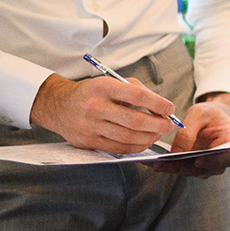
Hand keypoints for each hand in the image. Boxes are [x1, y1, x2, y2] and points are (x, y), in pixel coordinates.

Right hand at [30, 73, 171, 152]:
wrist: (59, 105)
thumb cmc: (92, 93)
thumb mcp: (112, 82)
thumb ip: (138, 90)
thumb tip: (161, 106)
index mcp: (103, 88)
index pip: (137, 96)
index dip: (157, 104)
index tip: (170, 108)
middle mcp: (95, 107)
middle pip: (135, 121)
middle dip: (158, 124)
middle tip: (169, 125)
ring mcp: (90, 126)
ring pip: (128, 137)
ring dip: (149, 137)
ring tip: (159, 133)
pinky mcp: (88, 142)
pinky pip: (118, 148)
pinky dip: (136, 147)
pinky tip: (145, 141)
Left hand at [150, 94, 229, 176]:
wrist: (213, 116)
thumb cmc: (209, 112)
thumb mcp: (199, 114)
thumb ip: (188, 132)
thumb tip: (175, 153)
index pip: (227, 156)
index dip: (214, 161)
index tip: (198, 161)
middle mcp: (223, 157)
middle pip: (207, 168)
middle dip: (185, 166)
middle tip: (164, 164)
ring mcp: (210, 164)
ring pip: (194, 172)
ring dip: (176, 169)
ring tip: (156, 164)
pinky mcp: (198, 166)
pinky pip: (186, 169)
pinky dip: (172, 167)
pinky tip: (156, 163)